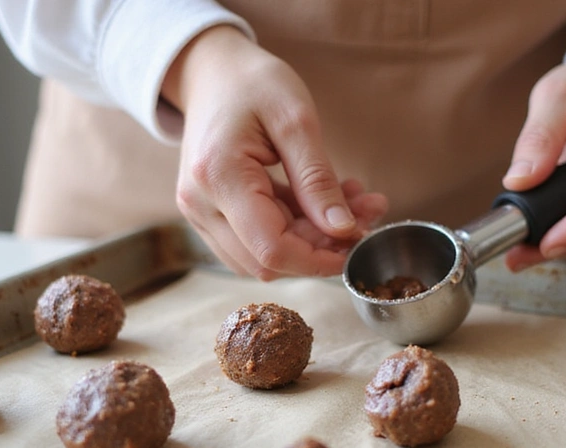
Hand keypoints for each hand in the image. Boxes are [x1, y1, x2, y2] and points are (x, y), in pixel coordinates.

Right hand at [162, 26, 387, 279]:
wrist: (212, 70)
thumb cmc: (253, 83)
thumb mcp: (296, 120)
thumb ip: (318, 180)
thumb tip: (343, 230)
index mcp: (219, 176)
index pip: (271, 247)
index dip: (319, 258)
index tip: (359, 241)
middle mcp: (199, 203)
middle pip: (266, 259)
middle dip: (321, 247)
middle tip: (366, 213)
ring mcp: (199, 211)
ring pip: (260, 257)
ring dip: (309, 242)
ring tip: (349, 204)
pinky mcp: (209, 212)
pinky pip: (253, 240)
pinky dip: (292, 231)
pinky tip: (321, 202)